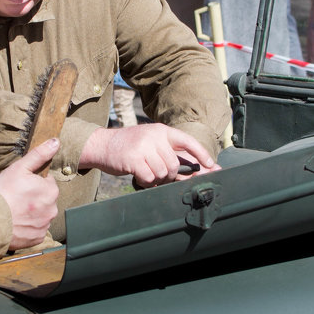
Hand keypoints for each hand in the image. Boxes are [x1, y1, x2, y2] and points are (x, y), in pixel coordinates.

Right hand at [0, 138, 60, 250]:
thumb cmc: (3, 192)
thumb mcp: (19, 168)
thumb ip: (39, 155)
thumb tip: (56, 142)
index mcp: (50, 191)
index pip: (47, 183)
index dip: (33, 182)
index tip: (20, 185)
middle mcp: (52, 209)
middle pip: (45, 199)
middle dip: (34, 198)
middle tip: (16, 198)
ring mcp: (45, 225)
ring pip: (41, 214)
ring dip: (31, 213)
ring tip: (14, 210)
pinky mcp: (37, 238)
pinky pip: (35, 229)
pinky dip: (28, 227)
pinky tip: (16, 222)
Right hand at [79, 125, 220, 188]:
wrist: (102, 145)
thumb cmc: (131, 147)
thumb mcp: (152, 143)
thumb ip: (172, 154)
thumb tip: (199, 169)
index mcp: (162, 131)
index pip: (187, 141)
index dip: (201, 154)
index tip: (211, 165)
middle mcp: (154, 136)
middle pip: (174, 165)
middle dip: (169, 176)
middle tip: (158, 176)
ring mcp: (143, 147)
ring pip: (162, 173)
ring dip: (156, 179)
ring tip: (146, 173)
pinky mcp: (133, 159)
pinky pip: (149, 178)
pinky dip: (146, 182)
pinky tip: (139, 176)